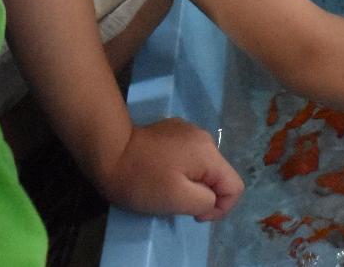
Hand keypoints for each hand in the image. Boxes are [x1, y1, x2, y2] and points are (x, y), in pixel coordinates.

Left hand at [94, 118, 243, 221]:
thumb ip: (205, 201)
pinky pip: (187, 155)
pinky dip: (179, 168)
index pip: (234, 186)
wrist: (109, 150)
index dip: (219, 207)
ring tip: (164, 186)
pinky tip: (158, 170)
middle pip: (218, 175)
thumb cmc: (142, 179)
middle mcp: (203, 137)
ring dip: (190, 181)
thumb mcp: (177, 199)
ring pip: (202, 165)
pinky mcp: (171, 130)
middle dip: (202, 193)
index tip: (193, 214)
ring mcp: (187, 130)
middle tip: (174, 201)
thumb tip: (211, 199)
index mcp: (209, 153)